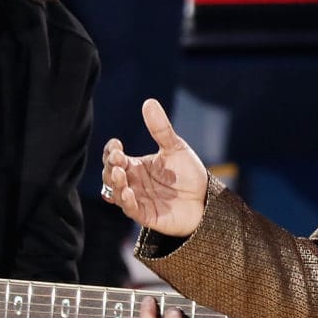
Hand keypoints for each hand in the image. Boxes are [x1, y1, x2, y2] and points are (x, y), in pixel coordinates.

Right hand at [102, 99, 208, 238]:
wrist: (207, 200)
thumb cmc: (188, 174)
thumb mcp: (176, 149)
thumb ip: (161, 129)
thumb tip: (149, 102)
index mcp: (135, 165)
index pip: (114, 157)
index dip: (111, 151)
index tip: (117, 145)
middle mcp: (132, 182)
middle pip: (110, 173)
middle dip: (110, 166)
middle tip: (117, 159)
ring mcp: (137, 199)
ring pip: (116, 192)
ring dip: (115, 183)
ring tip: (119, 173)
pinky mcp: (145, 215)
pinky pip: (130, 209)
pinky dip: (126, 202)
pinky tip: (127, 193)